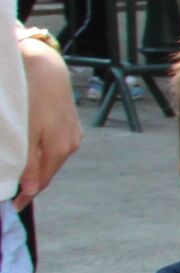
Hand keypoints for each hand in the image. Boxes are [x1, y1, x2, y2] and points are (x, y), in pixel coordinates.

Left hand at [15, 31, 78, 207]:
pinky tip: (33, 147)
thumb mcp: (26, 132)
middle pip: (47, 171)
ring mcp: (73, 134)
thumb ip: (28, 162)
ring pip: (52, 158)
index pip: (42, 182)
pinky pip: (56, 145)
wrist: (47, 67)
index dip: (27, 195)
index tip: (13, 206)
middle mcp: (70, 145)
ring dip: (37, 166)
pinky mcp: (71, 124)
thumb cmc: (32, 97)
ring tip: (20, 169)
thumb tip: (30, 190)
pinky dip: (43, 151)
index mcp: (59, 149)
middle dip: (31, 181)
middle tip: (12, 189)